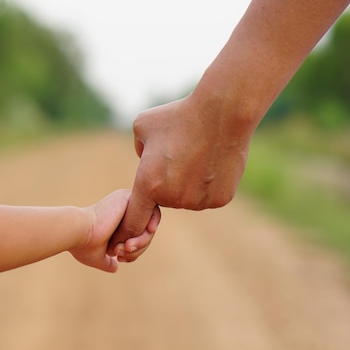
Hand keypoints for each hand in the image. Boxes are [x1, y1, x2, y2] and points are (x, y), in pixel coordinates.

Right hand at [70, 190, 159, 271]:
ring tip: (123, 249)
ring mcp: (128, 202)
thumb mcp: (98, 257)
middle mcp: (123, 208)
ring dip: (141, 244)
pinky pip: (153, 215)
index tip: (120, 259)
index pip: (137, 235)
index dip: (134, 251)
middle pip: (146, 231)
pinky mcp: (132, 198)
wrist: (77, 232)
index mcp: (116, 219)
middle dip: (138, 249)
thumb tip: (114, 268)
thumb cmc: (83, 245)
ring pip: (150, 226)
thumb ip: (107, 261)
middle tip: (121, 256)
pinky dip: (146, 233)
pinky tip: (129, 242)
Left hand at [108, 94, 251, 256]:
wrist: (222, 113)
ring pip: (187, 199)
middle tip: (178, 155)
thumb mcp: (142, 127)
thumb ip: (139, 151)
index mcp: (148, 185)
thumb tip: (145, 165)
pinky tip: (212, 161)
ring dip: (187, 184)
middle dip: (165, 184)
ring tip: (197, 155)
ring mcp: (198, 201)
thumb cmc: (178, 116)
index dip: (128, 229)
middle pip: (164, 201)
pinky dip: (208, 184)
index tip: (126, 235)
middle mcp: (173, 198)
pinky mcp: (220, 200)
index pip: (133, 221)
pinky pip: (207, 197)